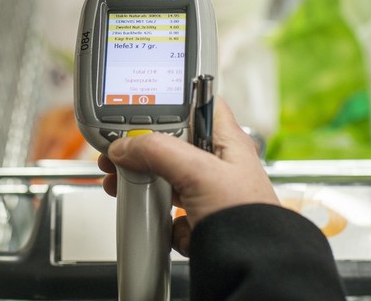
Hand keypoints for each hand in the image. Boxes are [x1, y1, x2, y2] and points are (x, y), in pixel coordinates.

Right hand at [97, 98, 278, 255]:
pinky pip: (168, 209)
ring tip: (123, 184)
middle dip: (141, 149)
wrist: (250, 267)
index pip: (196, 104)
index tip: (138, 110)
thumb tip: (126, 145)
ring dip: (142, 183)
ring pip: (165, 177)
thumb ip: (158, 150)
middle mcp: (217, 164)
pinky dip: (160, 216)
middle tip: (119, 152)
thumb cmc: (248, 219)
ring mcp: (206, 193)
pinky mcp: (197, 218)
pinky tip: (162, 220)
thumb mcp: (199, 172)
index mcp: (226, 141)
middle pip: (170, 143)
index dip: (169, 102)